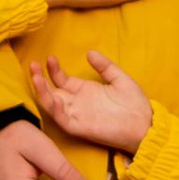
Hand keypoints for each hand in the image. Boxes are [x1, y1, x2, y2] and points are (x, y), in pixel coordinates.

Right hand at [31, 49, 152, 154]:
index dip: (53, 70)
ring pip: (53, 104)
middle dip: (40, 79)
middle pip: (52, 91)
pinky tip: (51, 96)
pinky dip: (55, 109)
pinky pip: (63, 119)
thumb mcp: (119, 79)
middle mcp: (77, 103)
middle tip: (32, 65)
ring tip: (35, 77)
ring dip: (42, 92)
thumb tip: (89, 52)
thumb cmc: (135, 104)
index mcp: (85, 91)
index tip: (49, 57)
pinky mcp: (80, 127)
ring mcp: (77, 115)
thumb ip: (104, 66)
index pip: (62, 80)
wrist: (146, 126)